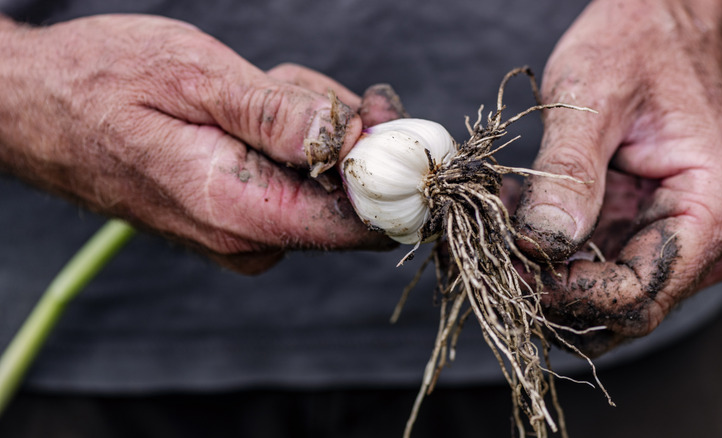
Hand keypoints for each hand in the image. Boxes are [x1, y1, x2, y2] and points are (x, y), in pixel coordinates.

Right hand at [0, 14, 394, 273]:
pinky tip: (245, 109)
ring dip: (306, 123)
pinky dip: (289, 135)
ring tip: (248, 92)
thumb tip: (354, 141)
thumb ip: (280, 116)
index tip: (390, 119)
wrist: (38, 108)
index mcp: (241, 213)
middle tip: (286, 84)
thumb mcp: (195, 78)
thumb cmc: (102, 84)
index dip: (391, 172)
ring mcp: (245, 233)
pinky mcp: (242, 217)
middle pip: (349, 193)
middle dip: (338, 127)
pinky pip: (296, 178)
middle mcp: (249, 240)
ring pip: (325, 177)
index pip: (358, 223)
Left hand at [514, 0, 721, 355]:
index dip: (572, 294)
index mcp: (712, 207)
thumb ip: (568, 172)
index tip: (516, 269)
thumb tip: (542, 241)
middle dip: (557, 291)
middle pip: (626, 306)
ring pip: (608, 294)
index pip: (640, 291)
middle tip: (498, 257)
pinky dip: (556, 255)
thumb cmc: (637, 45)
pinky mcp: (647, 228)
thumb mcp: (593, 98)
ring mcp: (678, 237)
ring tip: (504, 232)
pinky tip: (521, 220)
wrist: (658, 23)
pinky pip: (600, 264)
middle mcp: (707, 237)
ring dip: (550, 276)